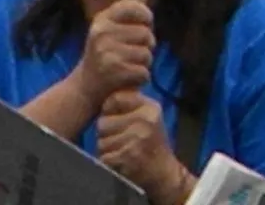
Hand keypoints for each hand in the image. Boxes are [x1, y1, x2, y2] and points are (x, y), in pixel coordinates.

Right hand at [75, 0, 155, 103]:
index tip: (146, 24)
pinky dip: (141, 79)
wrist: (84, 87)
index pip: (132, 7)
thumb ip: (127, 19)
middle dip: (146, 46)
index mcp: (101, 20)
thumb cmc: (104, 56)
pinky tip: (128, 79)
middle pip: (146, 34)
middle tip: (133, 54)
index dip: (145, 15)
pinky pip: (144, 73)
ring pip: (146, 55)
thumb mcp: (107, 31)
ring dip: (144, 64)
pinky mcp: (114, 72)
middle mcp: (102, 33)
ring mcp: (107, 52)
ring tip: (129, 66)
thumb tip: (149, 15)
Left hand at [97, 90, 189, 204]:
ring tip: (122, 150)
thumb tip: (108, 92)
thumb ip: (130, 104)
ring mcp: (137, 139)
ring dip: (107, 149)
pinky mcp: (128, 157)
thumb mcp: (149, 116)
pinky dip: (108, 161)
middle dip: (106, 133)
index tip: (115, 119)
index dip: (108, 110)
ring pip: (101, 141)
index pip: (114, 99)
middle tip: (120, 138)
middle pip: (102, 122)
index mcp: (149, 107)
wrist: (163, 171)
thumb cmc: (152, 140)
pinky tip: (121, 161)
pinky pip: (103, 157)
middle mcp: (144, 120)